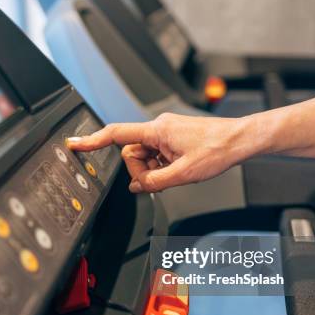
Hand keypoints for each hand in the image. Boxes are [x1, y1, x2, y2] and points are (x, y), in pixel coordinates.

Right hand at [67, 113, 264, 192]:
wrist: (240, 140)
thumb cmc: (218, 149)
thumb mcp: (183, 173)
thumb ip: (154, 182)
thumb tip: (138, 186)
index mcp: (156, 130)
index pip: (116, 134)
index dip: (92, 140)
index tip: (75, 143)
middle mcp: (159, 128)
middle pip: (132, 153)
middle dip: (141, 170)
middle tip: (161, 179)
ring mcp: (167, 132)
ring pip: (145, 156)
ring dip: (154, 170)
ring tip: (176, 173)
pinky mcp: (174, 137)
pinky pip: (157, 154)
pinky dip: (162, 166)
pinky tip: (178, 169)